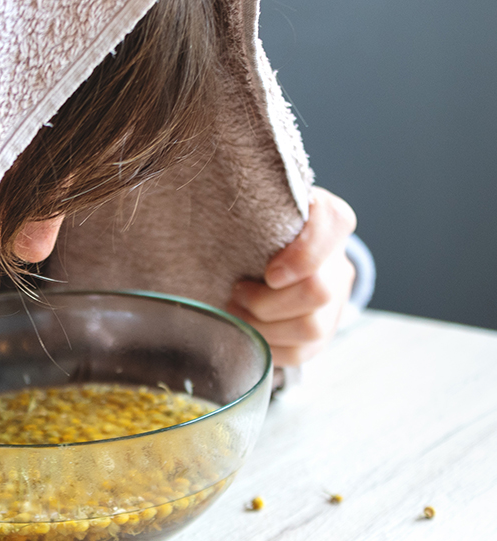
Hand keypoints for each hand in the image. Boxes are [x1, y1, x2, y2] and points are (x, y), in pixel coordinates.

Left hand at [228, 187, 357, 366]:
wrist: (261, 256)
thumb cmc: (251, 228)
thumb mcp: (252, 206)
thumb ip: (242, 198)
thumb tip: (201, 187)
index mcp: (326, 219)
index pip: (335, 223)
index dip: (305, 254)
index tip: (269, 272)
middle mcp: (338, 261)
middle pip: (319, 291)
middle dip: (267, 301)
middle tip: (236, 293)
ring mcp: (336, 301)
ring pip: (311, 328)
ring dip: (263, 326)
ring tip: (236, 311)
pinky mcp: (323, 333)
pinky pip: (303, 353)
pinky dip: (269, 347)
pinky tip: (248, 332)